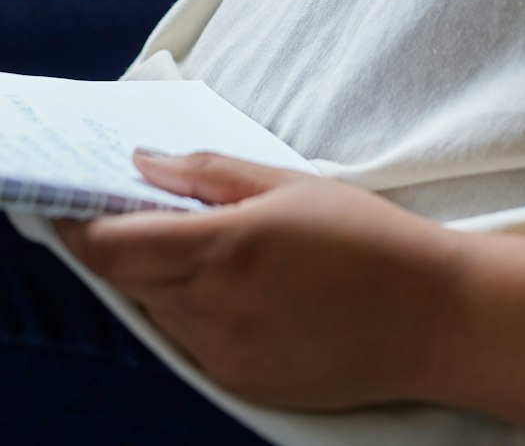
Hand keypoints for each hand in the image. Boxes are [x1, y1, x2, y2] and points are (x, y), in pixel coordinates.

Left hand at [55, 151, 457, 410]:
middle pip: (128, 280)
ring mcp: (223, 356)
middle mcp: (213, 311)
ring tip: (209, 247)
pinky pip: (191, 343)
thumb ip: (208, 173)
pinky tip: (239, 290)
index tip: (71, 201)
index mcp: (224, 250)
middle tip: (141, 212)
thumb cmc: (367, 237)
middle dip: (122, 246)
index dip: (80, 224)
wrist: (430, 318)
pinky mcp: (240, 384)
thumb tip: (143, 165)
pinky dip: (193, 312)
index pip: (112, 247)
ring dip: (160, 279)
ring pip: (158, 312)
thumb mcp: (290, 184)